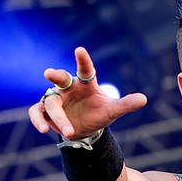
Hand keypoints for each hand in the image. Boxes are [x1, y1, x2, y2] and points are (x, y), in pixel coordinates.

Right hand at [28, 47, 146, 138]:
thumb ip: (126, 104)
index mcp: (85, 83)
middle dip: (55, 75)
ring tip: (68, 131)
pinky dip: (38, 120)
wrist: (85, 129)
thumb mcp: (113, 111)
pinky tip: (43, 129)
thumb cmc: (98, 113)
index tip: (79, 50)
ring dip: (58, 116)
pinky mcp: (46, 111)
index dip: (83, 60)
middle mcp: (68, 88)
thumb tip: (144, 99)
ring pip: (51, 102)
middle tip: (49, 73)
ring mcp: (56, 99)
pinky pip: (37, 112)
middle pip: (60, 78)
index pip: (85, 69)